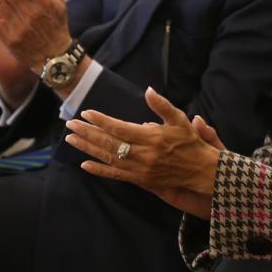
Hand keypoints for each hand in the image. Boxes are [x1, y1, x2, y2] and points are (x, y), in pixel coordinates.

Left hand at [65, 86, 221, 217]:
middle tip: (71, 124)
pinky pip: (115, 175)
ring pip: (108, 158)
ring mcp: (140, 169)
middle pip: (109, 143)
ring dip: (88, 149)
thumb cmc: (190, 142)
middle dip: (88, 133)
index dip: (100, 121)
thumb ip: (162, 105)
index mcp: (152, 137)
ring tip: (71, 140)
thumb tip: (148, 90)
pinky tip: (84, 164)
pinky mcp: (140, 180)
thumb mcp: (180, 119)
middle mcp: (143, 154)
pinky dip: (99, 170)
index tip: (86, 113)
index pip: (119, 128)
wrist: (200, 171)